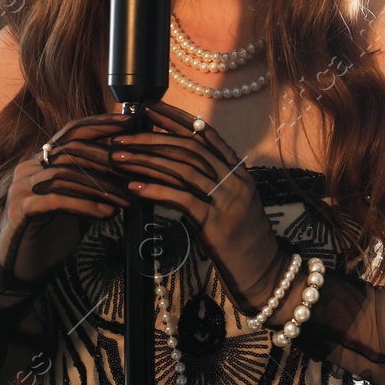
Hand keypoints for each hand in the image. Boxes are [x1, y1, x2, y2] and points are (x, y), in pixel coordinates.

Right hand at [0, 112, 135, 284]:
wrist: (17, 266)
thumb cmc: (50, 232)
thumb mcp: (76, 202)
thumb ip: (93, 184)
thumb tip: (130, 173)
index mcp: (42, 160)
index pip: (72, 131)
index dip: (101, 124)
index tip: (130, 122)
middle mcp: (29, 167)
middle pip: (73, 150)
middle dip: (108, 160)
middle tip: (136, 173)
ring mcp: (22, 187)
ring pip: (66, 174)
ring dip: (101, 187)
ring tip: (126, 200)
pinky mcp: (20, 209)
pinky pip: (56, 200)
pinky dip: (85, 205)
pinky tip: (106, 213)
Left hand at [104, 99, 282, 307]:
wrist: (266, 275)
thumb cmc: (244, 244)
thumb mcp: (230, 207)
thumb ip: (209, 187)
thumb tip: (172, 172)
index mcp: (239, 172)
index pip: (205, 134)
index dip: (176, 119)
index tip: (149, 109)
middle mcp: (235, 181)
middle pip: (189, 147)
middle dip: (151, 137)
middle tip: (121, 136)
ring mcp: (228, 201)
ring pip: (183, 168)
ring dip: (146, 160)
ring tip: (118, 157)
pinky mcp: (217, 223)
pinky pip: (182, 199)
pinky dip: (155, 190)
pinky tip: (133, 187)